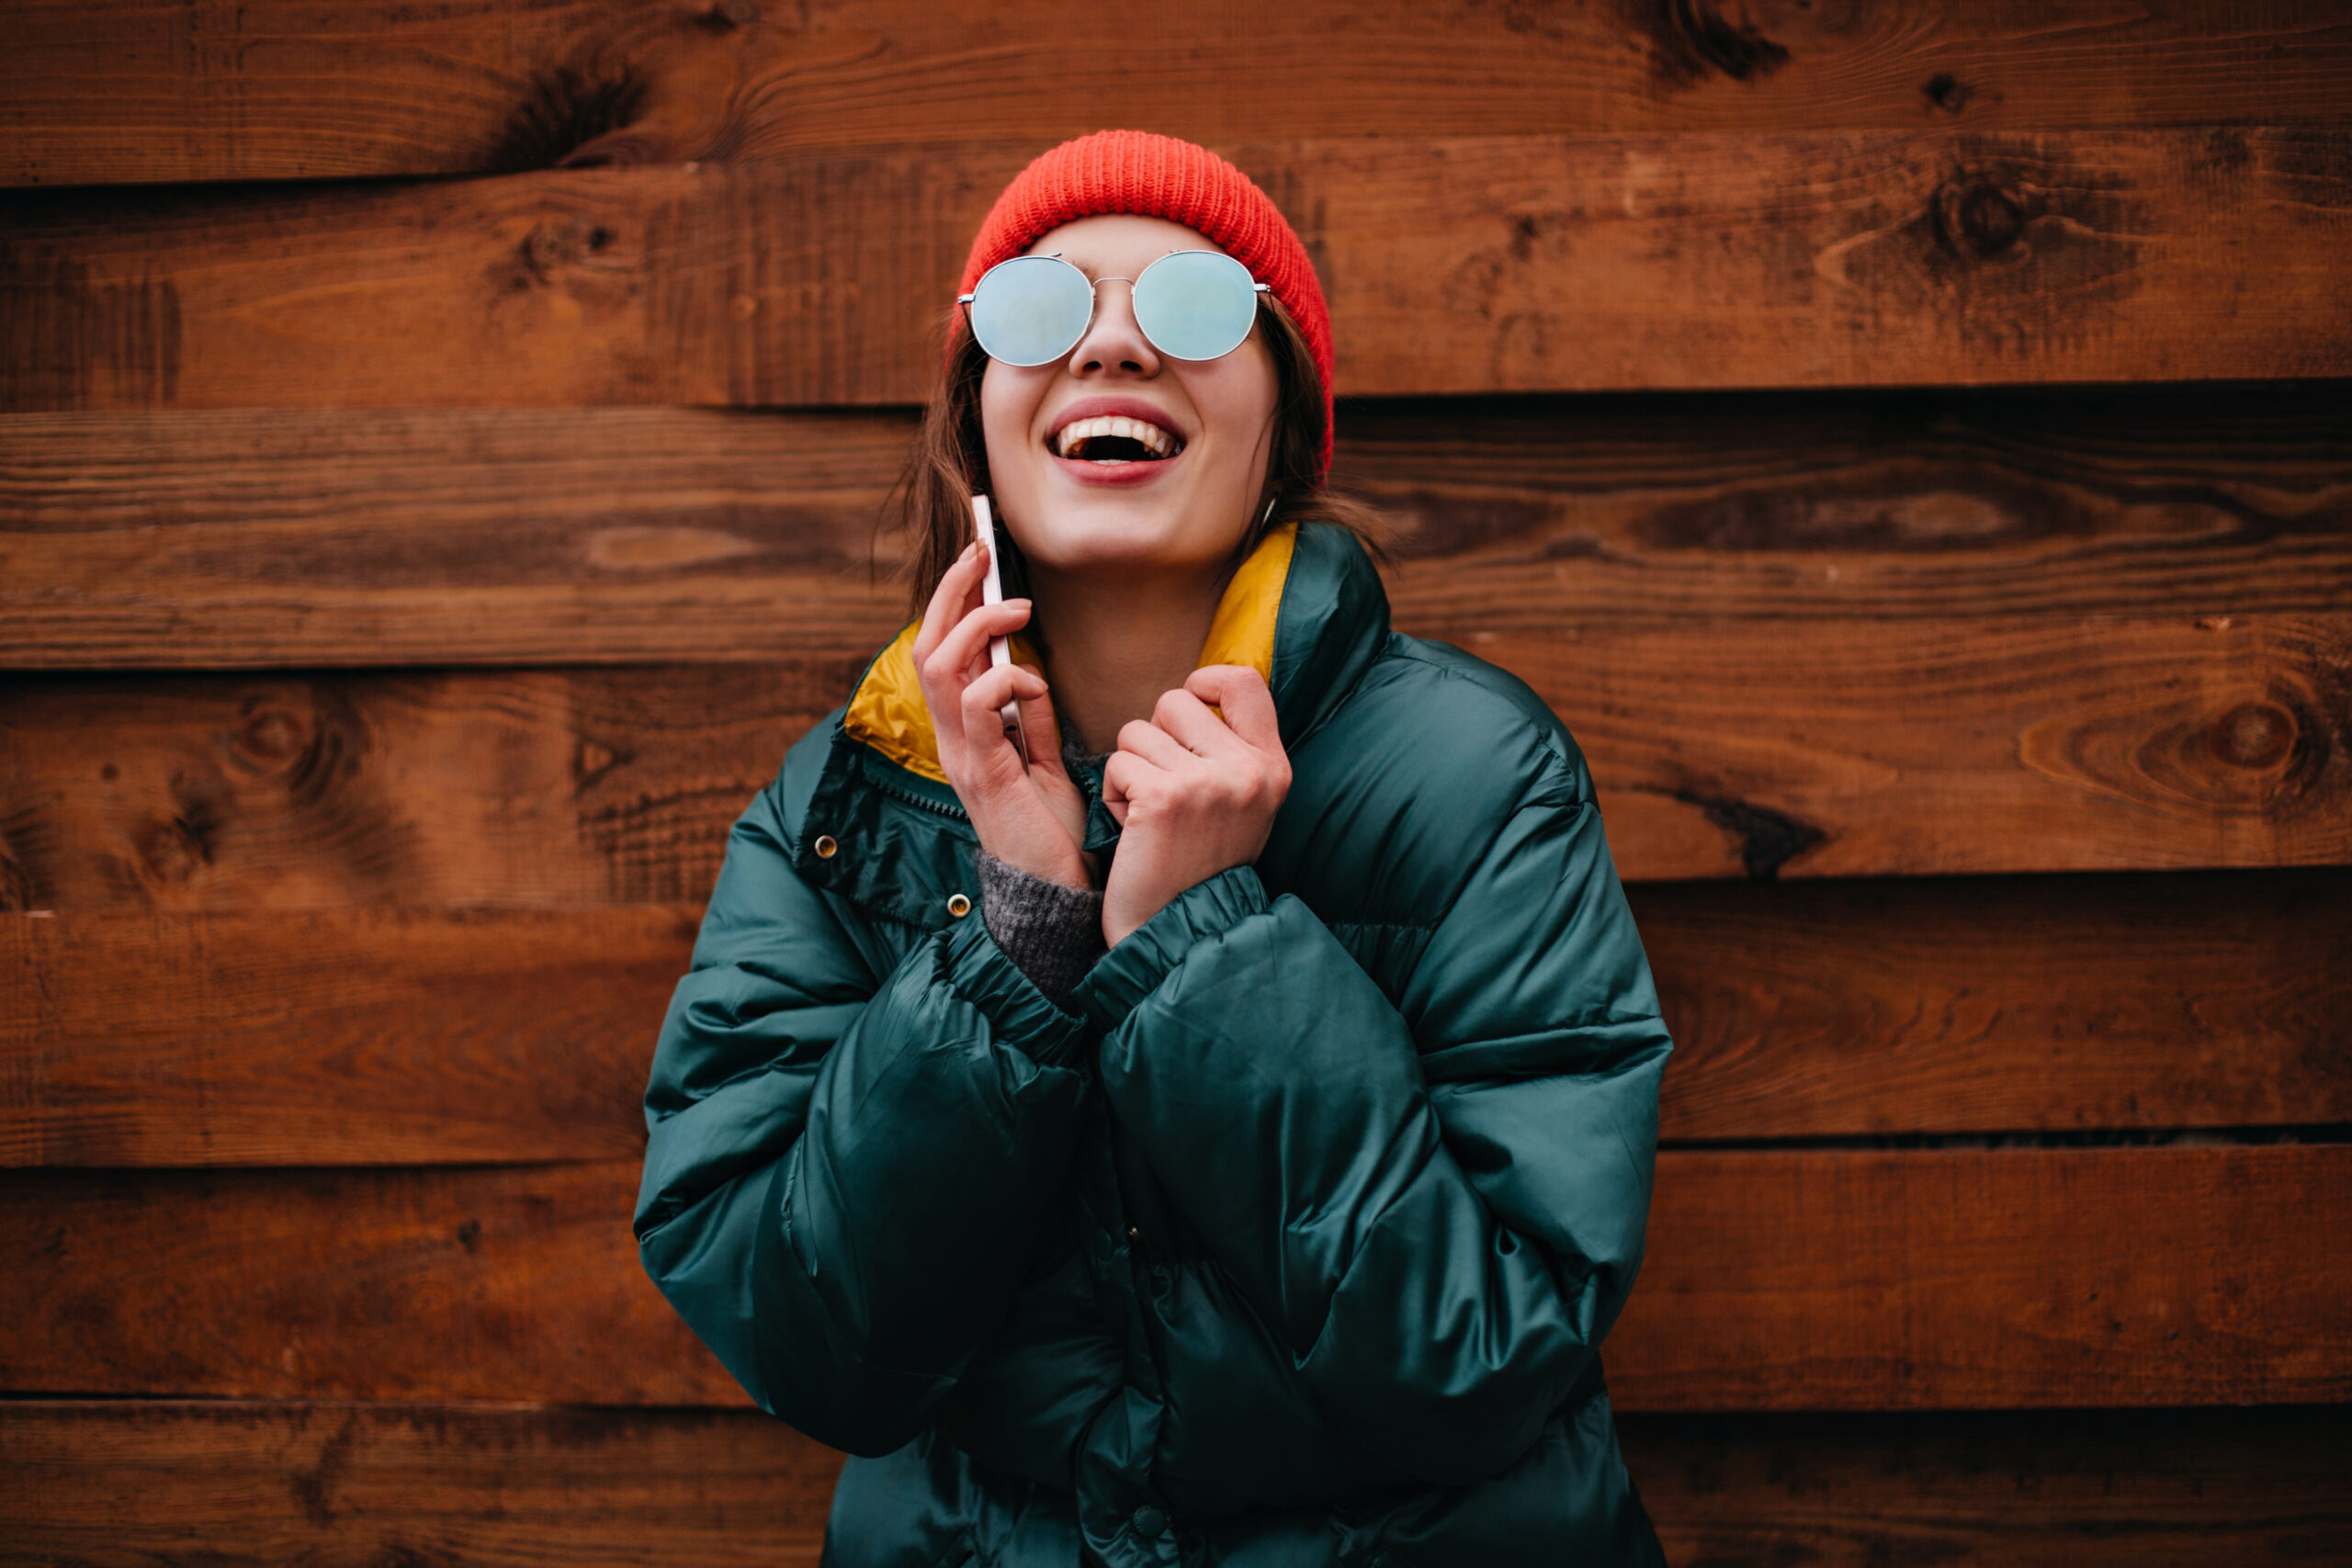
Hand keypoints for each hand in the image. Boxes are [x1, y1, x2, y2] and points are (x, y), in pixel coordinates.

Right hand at [913, 542, 1090, 888]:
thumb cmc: (1052, 831)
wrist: (1056, 892)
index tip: (977, 560)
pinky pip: (978, 703)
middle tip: (981, 554)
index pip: (938, 654)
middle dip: (951, 592)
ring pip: (939, 665)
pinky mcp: (982, 771)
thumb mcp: (1044, 762)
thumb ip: (1030, 720)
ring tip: (1018, 608)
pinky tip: (1036, 685)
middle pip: (926, 647)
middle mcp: (949, 739)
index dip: (950, 603)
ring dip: (978, 624)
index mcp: (961, 733)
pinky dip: (1009, 678)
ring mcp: (960, 755)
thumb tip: (1028, 675)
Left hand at [1100, 665, 1291, 945]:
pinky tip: (1134, 831)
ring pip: (1136, 732)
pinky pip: (1116, 764)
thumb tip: (1200, 690)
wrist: (1183, 933)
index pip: (1245, 681)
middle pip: (1175, 701)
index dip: (1206, 681)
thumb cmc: (1200, 866)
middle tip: (1163, 789)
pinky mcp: (1164, 798)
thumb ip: (1231, 750)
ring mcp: (1207, 783)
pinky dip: (1113, 796)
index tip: (1189, 705)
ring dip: (1129, 770)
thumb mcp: (1242, 804)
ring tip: (1149, 817)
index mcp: (1272, 767)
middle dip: (1153, 737)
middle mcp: (1247, 771)